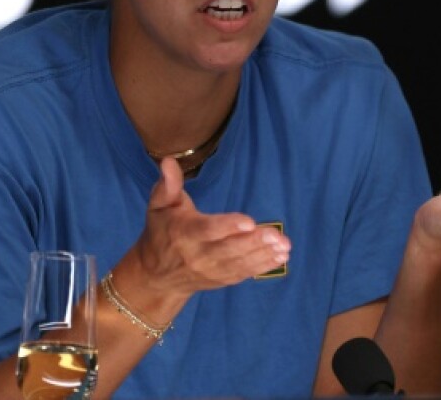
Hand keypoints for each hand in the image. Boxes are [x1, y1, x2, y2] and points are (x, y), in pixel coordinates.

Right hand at [126, 157, 290, 298]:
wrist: (155, 277)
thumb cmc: (160, 232)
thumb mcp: (159, 206)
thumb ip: (167, 185)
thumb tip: (169, 161)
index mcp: (184, 233)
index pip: (207, 230)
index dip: (228, 226)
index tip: (249, 221)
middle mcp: (198, 255)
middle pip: (229, 249)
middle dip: (254, 242)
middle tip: (277, 236)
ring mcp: (211, 270)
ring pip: (239, 263)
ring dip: (263, 255)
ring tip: (284, 246)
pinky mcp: (221, 279)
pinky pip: (243, 273)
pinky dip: (262, 266)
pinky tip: (280, 257)